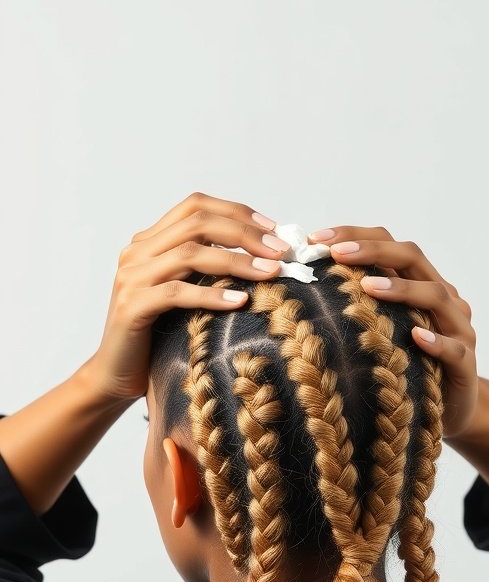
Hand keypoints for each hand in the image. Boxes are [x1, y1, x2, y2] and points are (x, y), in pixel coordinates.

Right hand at [88, 191, 284, 401]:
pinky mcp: (131, 306)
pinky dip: (211, 294)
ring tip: (270, 273)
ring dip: (236, 261)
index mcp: (149, 241)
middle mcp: (137, 252)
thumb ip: (206, 270)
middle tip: (280, 251)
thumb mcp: (184, 294)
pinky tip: (240, 301)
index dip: (236, 212)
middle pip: (197, 223)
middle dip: (244, 234)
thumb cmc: (158, 337)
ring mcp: (132, 277)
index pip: (195, 207)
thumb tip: (262, 257)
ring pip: (189, 254)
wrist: (116, 374)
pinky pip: (177, 293)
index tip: (273, 228)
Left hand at [308, 224, 477, 439]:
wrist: (452, 410)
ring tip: (368, 285)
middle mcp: (444, 299)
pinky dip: (436, 340)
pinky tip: (415, 336)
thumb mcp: (381, 332)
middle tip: (336, 253)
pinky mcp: (466, 367)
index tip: (316, 238)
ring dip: (401, 288)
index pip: (391, 246)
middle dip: (373, 250)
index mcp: (420, 284)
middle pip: (413, 259)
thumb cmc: (407, 367)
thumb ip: (358, 305)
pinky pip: (454, 349)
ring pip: (435, 296)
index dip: (356, 236)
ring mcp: (459, 330)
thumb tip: (302, 285)